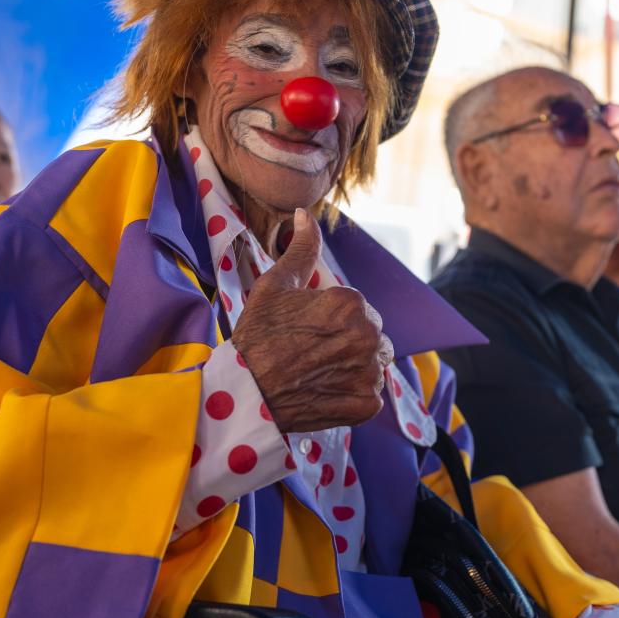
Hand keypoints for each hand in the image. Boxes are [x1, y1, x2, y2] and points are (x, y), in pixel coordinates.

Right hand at [233, 208, 391, 432]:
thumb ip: (301, 249)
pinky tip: (325, 391)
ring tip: (318, 372)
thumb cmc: (257, 337)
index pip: (356, 307)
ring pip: (373, 363)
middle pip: (369, 334)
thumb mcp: (275, 286)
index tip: (306, 331)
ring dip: (353, 367)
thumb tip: (305, 214)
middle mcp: (368, 334)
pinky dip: (352, 395)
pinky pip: (370, 394)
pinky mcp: (367, 403)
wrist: (245, 392)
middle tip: (311, 353)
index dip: (330, 319)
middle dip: (347, 341)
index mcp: (350, 302)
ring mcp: (370, 371)